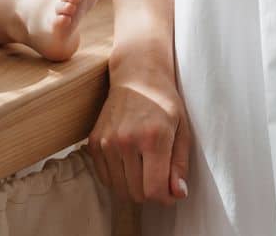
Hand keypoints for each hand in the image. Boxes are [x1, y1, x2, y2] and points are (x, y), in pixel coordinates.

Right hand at [88, 50, 192, 204]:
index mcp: (153, 137)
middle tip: (157, 176)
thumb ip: (180, 164)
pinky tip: (128, 162)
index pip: (154, 190)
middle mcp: (126, 140)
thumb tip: (177, 194)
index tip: (169, 192)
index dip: (164, 199)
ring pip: (119, 189)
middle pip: (136, 194)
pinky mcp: (93, 142)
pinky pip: (104, 178)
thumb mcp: (182, 130)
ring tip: (143, 168)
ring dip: (133, 187)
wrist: (136, 76)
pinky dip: (117, 178)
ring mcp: (106, 141)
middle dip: (150, 192)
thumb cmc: (164, 103)